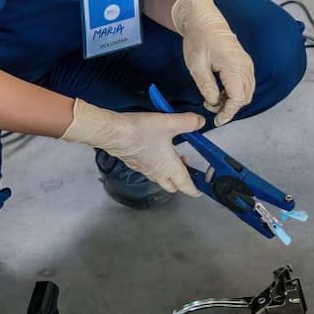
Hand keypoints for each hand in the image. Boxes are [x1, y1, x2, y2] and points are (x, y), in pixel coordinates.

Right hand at [59, 100, 203, 195]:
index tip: (201, 191)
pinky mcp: (133, 162)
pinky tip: (157, 149)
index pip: (186, 186)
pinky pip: (149, 169)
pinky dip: (157, 164)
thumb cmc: (141, 131)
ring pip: (160, 177)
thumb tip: (199, 122)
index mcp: (169, 168)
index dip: (195, 190)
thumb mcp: (170, 123)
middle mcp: (157, 173)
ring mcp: (143, 169)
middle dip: (182, 180)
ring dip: (169, 171)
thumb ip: (188, 123)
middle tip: (188, 165)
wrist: (112, 132)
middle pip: (172, 186)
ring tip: (174, 154)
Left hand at [169, 0, 254, 125]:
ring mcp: (247, 64)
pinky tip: (221, 91)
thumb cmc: (199, 39)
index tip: (217, 119)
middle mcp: (245, 66)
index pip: (238, 98)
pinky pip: (246, 84)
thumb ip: (206, 86)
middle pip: (245, 97)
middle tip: (211, 108)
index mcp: (233, 66)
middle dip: (230, 108)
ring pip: (247, 92)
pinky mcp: (245, 63)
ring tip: (214, 99)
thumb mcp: (196, 65)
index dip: (228, 112)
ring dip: (233, 101)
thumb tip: (213, 102)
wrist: (205, 21)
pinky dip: (236, 92)